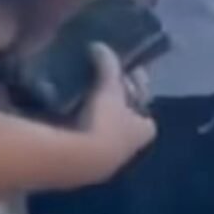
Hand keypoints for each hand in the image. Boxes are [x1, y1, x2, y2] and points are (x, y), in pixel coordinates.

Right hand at [74, 43, 156, 182]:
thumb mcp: (109, 88)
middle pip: (128, 121)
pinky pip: (87, 141)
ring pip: (107, 133)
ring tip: (83, 96)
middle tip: (103, 84)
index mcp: (144, 130)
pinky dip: (81, 127)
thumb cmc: (105, 122)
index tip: (123, 76)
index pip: (146, 109)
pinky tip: (67, 114)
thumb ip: (108, 66)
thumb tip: (100, 46)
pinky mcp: (84, 168)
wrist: (77, 162)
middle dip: (117, 104)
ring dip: (98, 116)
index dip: (137, 91)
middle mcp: (130, 149)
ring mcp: (107, 161)